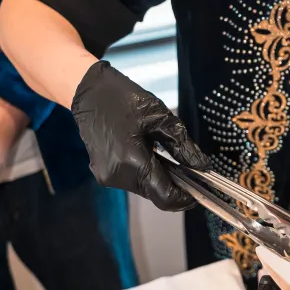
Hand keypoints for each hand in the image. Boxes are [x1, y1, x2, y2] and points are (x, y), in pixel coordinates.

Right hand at [71, 61, 208, 210]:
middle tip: (186, 165)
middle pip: (155, 194)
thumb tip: (202, 166)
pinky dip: (145, 173)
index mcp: (131, 162)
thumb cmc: (123, 99)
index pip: (165, 197)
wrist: (88, 91)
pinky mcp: (102, 173)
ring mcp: (107, 176)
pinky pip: (132, 181)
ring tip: (163, 153)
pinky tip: (147, 152)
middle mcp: (117, 176)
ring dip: (159, 177)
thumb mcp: (160, 117)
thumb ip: (183, 146)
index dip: (185, 198)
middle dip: (173, 184)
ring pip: (144, 189)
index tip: (199, 189)